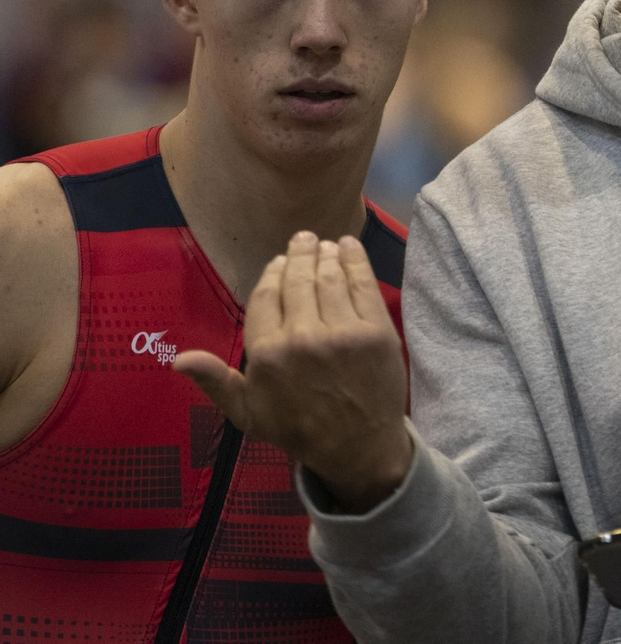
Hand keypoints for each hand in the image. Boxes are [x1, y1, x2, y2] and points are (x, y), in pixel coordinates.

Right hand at [173, 231, 411, 511]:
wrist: (358, 446)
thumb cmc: (299, 428)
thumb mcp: (248, 413)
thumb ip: (216, 382)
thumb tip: (179, 359)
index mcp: (267, 354)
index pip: (266, 295)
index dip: (273, 273)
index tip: (280, 261)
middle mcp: (302, 337)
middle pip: (298, 279)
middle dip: (300, 254)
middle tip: (305, 239)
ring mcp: (342, 332)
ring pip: (329, 277)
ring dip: (326, 254)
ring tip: (325, 245)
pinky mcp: (376, 330)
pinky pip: (363, 284)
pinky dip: (355, 260)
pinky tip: (349, 247)